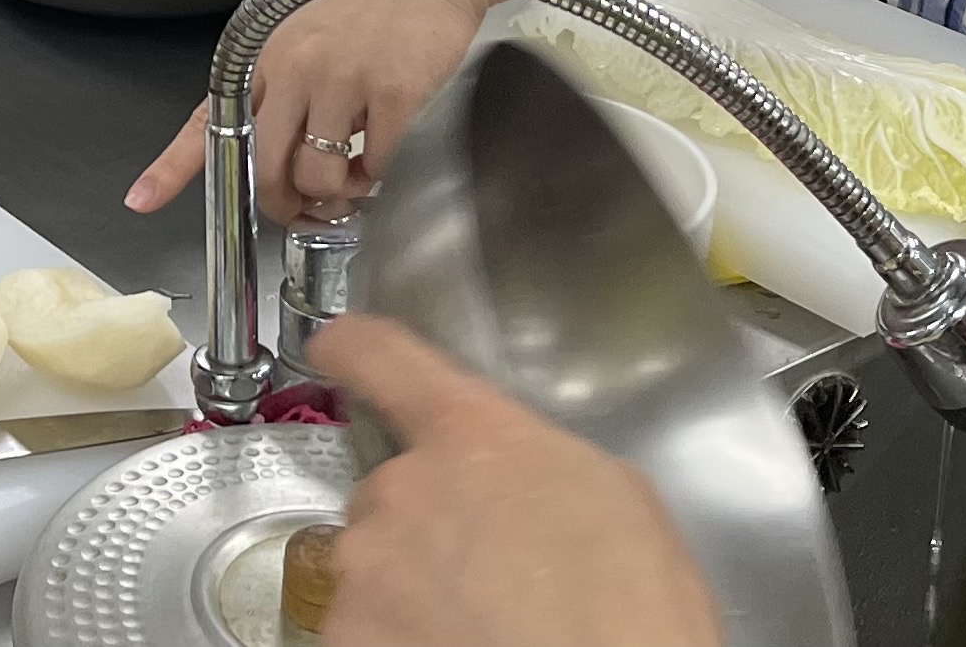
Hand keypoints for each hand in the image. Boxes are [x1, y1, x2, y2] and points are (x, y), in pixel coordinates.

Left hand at [127, 0, 490, 225]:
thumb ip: (278, 89)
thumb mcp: (299, 34)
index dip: (170, 168)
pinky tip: (381, 153)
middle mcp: (293, 67)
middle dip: (284, 205)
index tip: (140, 201)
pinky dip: (378, 175)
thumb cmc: (365, 3)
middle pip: (267, 169)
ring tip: (352, 178)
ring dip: (336, 196)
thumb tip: (276, 161)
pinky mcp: (393, 92)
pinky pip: (375, 166)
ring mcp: (343, 79)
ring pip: (319, 177)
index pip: (206, 119)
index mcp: (262, 56)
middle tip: (305, 210)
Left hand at [308, 315, 722, 646]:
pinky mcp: (347, 638)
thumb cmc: (629, 613)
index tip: (336, 347)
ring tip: (484, 621)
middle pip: (392, 489)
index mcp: (471, 436)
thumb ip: (542, 461)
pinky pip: (364, 628)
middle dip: (431, 523)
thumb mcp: (618, 497)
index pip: (383, 357)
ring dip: (414, 586)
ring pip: (377, 564)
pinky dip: (398, 639)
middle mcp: (402, 490)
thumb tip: (524, 479)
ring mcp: (367, 569)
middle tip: (493, 568)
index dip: (354, 347)